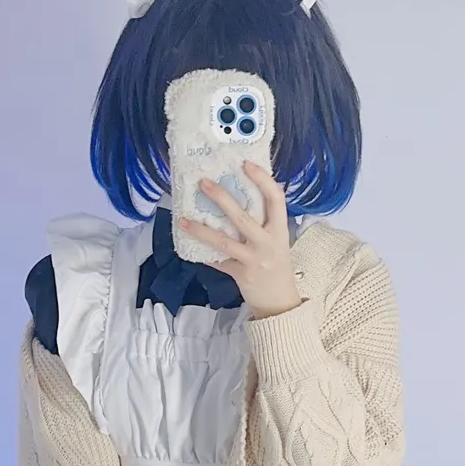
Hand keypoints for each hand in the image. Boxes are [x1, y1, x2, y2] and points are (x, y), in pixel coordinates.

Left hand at [178, 164, 301, 317]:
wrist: (280, 301)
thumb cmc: (277, 264)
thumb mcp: (277, 240)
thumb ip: (264, 222)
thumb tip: (238, 196)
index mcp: (280, 230)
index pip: (276, 199)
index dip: (262, 179)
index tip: (246, 164)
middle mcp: (268, 243)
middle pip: (242, 217)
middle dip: (222, 198)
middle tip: (204, 183)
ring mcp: (253, 260)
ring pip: (223, 241)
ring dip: (201, 230)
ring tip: (184, 220)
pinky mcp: (240, 274)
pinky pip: (217, 261)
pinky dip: (203, 254)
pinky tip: (189, 245)